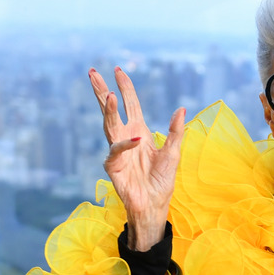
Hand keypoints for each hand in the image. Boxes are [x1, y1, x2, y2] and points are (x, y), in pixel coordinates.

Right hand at [89, 67, 185, 250]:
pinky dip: (126, 144)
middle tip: (93, 72)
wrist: (155, 204)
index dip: (125, 87)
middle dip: (101, 91)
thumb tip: (181, 109)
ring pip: (109, 125)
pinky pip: (117, 151)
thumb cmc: (162, 180)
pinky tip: (136, 139)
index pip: (130, 104)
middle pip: (111, 110)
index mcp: (139, 131)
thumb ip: (176, 132)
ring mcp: (118, 151)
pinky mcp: (114, 166)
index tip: (118, 70)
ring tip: (108, 95)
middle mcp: (126, 137)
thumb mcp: (173, 153)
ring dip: (108, 111)